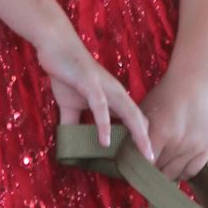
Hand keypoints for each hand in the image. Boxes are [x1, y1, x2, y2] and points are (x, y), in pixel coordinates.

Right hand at [35, 28, 153, 160]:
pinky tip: (105, 141)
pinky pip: (100, 107)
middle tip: (152, 161)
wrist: (55, 45)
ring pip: (127, 113)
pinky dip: (104, 125)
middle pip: (137, 118)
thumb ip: (72, 124)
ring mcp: (104, 87)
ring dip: (136, 134)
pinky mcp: (90, 83)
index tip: (144, 158)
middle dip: (146, 140)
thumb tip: (69, 145)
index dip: (140, 138)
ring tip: (142, 153)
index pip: (133, 120)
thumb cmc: (66, 73)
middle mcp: (115, 92)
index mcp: (113, 97)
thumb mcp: (69, 105)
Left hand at [140, 65, 207, 182]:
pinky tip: (175, 165)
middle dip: (150, 171)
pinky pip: (191, 172)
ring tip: (159, 165)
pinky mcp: (206, 148)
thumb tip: (128, 162)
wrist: (192, 84)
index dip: (137, 169)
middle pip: (158, 172)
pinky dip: (181, 172)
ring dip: (165, 172)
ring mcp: (194, 147)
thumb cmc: (163, 97)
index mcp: (160, 132)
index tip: (132, 172)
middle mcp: (178, 143)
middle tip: (145, 168)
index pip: (144, 165)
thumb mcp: (143, 113)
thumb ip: (136, 137)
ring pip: (174, 175)